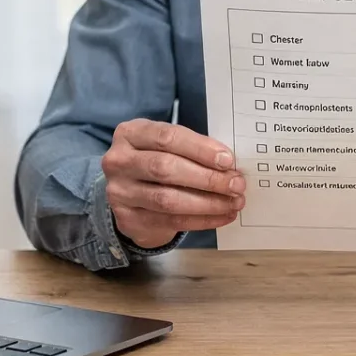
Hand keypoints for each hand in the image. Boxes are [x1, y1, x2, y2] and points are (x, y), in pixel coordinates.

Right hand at [101, 119, 243, 248]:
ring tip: (233, 202)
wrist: (130, 193)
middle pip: (166, 169)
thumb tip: (229, 165)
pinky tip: (222, 216)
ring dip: (208, 203)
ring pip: (168, 199)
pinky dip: (202, 220)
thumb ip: (192, 149)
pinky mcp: (128, 219)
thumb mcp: (166, 146)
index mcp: (130, 133)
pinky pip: (170, 221)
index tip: (228, 160)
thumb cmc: (157, 160)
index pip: (167, 138)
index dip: (200, 149)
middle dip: (207, 178)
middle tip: (236, 184)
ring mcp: (119, 192)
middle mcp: (119, 161)